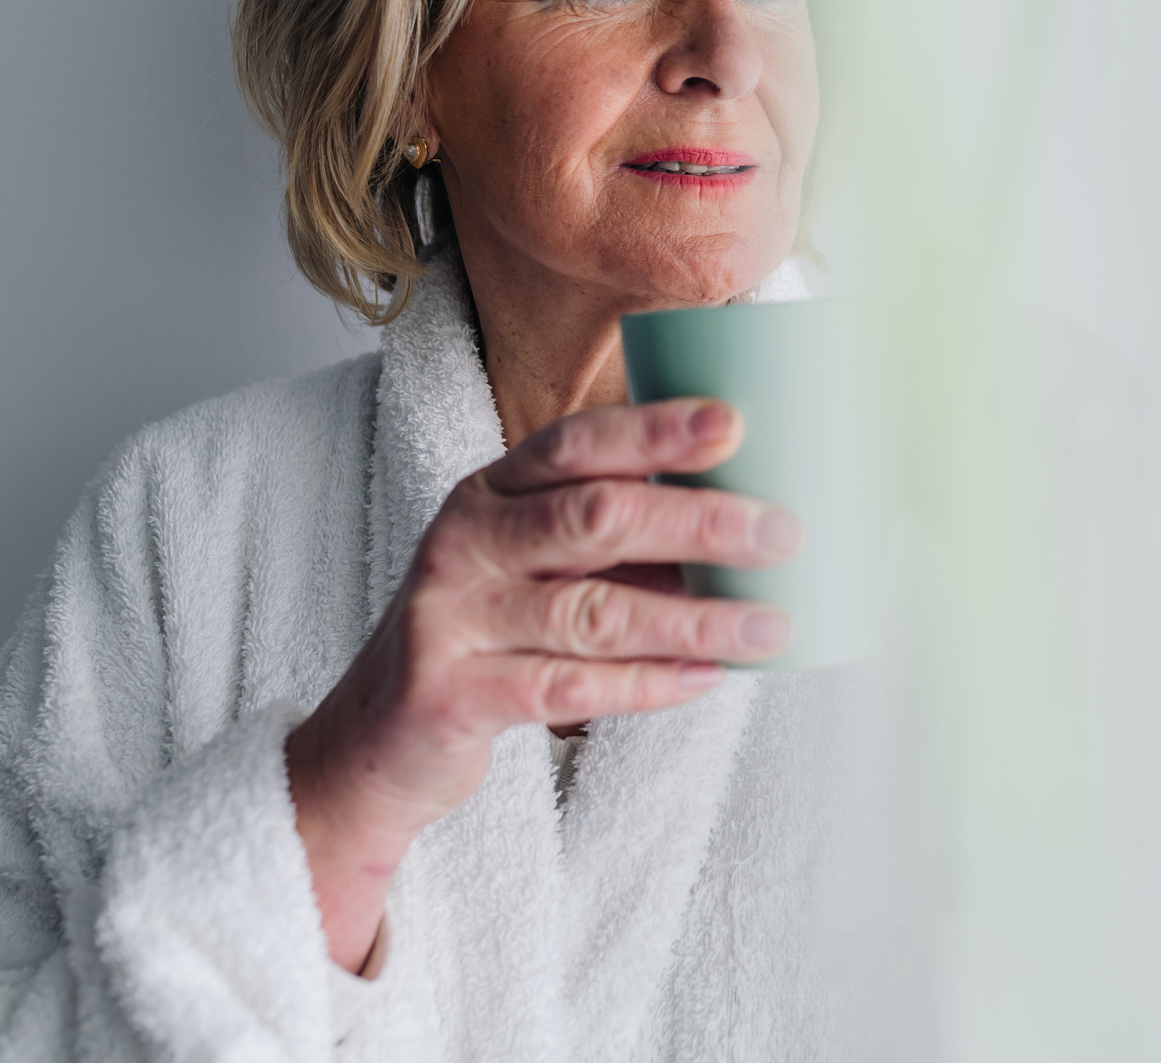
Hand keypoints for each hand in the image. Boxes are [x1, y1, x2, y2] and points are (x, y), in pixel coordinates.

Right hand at [284, 398, 798, 970]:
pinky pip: (566, 689)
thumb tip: (749, 520)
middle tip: (782, 532)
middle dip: (698, 522)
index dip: (654, 430)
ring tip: (769, 626)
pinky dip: (645, 685)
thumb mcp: (536, 562)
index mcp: (493, 489)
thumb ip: (617, 536)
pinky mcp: (451, 695)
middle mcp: (466, 539)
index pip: (576, 442)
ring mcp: (451, 617)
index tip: (733, 423)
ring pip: (591, 613)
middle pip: (594, 517)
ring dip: (693, 620)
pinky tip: (705, 680)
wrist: (378, 736)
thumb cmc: (490, 628)